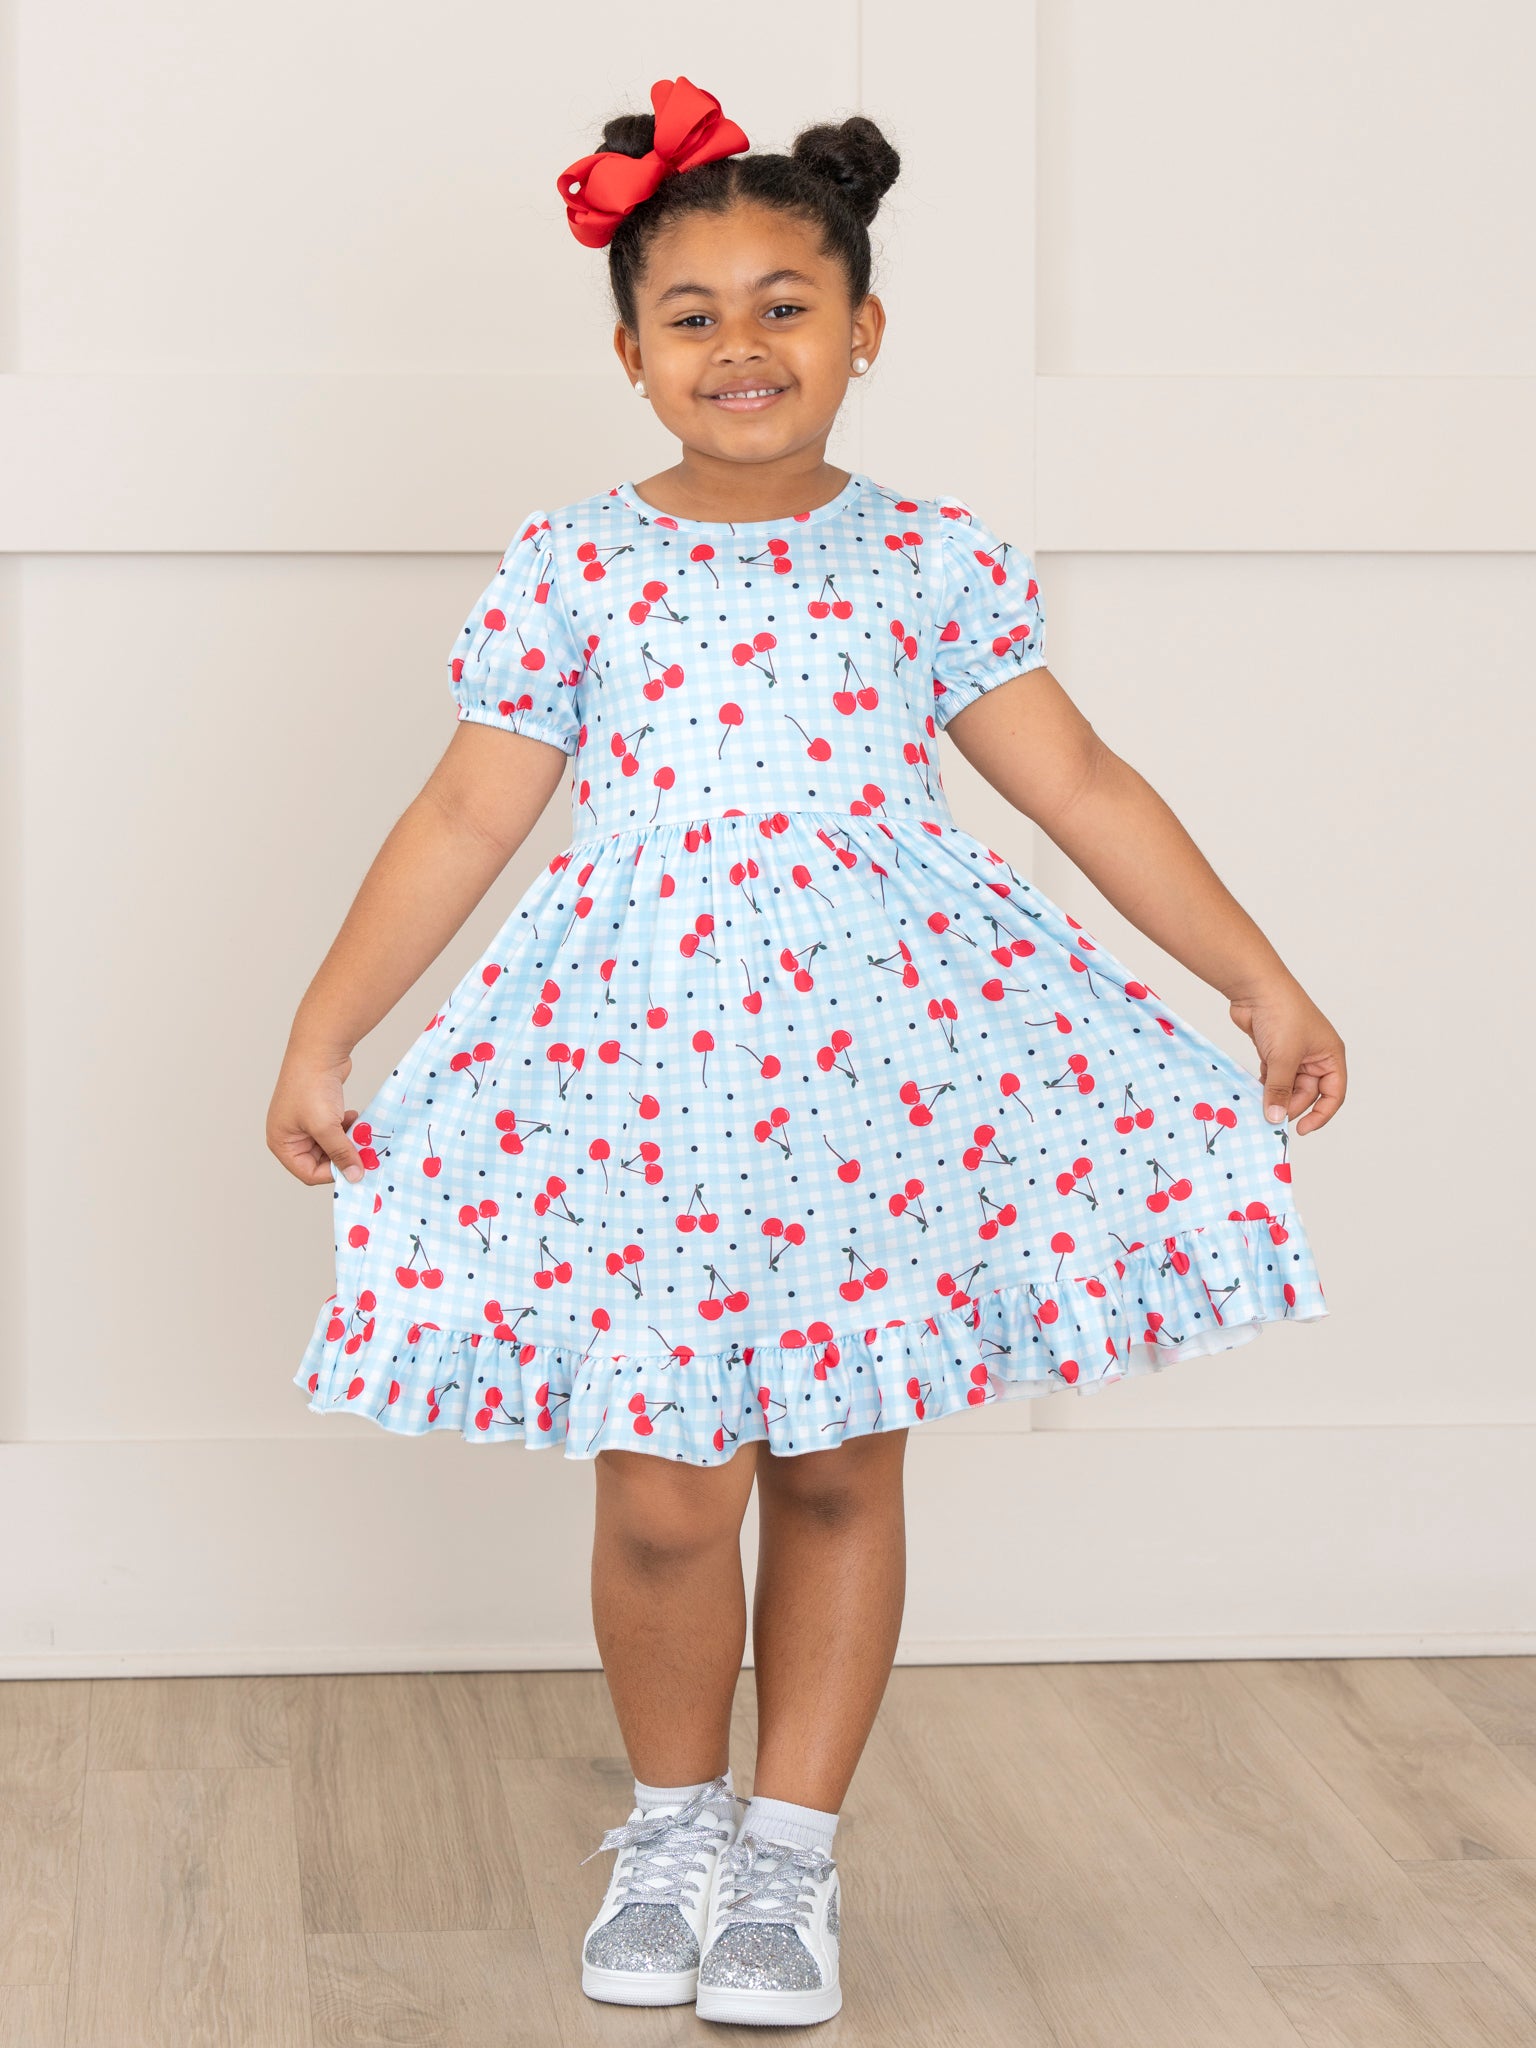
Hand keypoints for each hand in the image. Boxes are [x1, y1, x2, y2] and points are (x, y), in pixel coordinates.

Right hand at [267, 1047, 367, 1185]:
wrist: (319, 1050)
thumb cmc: (312, 1088)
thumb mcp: (326, 1127)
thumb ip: (341, 1153)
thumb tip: (355, 1176)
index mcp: (281, 1142)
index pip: (308, 1173)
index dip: (333, 1172)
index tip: (355, 1167)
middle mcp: (289, 1134)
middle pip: (320, 1160)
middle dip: (342, 1154)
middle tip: (362, 1149)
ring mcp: (303, 1122)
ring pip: (331, 1145)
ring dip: (347, 1140)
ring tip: (357, 1130)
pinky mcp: (318, 1111)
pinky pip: (335, 1130)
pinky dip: (346, 1127)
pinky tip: (352, 1116)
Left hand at [1226, 977, 1345, 1134]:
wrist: (1255, 987)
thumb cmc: (1281, 1014)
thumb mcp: (1283, 1058)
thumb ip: (1279, 1090)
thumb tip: (1275, 1118)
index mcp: (1330, 1055)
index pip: (1333, 1094)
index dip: (1321, 1114)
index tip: (1301, 1129)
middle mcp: (1315, 1055)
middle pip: (1308, 1093)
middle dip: (1291, 1105)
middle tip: (1270, 1116)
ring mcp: (1294, 1053)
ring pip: (1288, 1086)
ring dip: (1275, 1096)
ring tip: (1260, 1106)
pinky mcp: (1274, 1051)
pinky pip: (1272, 1077)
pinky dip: (1264, 1085)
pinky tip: (1254, 1092)